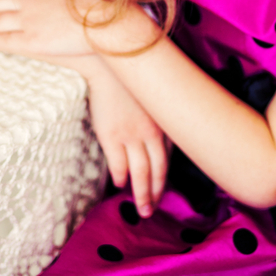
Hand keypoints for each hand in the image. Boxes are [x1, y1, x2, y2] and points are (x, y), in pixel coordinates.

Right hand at [87, 59, 170, 218]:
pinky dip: (121, 177)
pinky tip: (120, 183)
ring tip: (141, 208)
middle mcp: (150, 132)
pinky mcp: (111, 135)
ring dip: (141, 193)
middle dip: (155, 194)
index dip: (165, 179)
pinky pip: (118, 164)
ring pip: (140, 173)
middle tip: (151, 210)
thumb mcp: (152, 98)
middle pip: (157, 171)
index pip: (167, 159)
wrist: (108, 65)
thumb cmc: (131, 79)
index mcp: (163, 122)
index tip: (162, 193)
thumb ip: (158, 118)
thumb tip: (160, 140)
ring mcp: (131, 135)